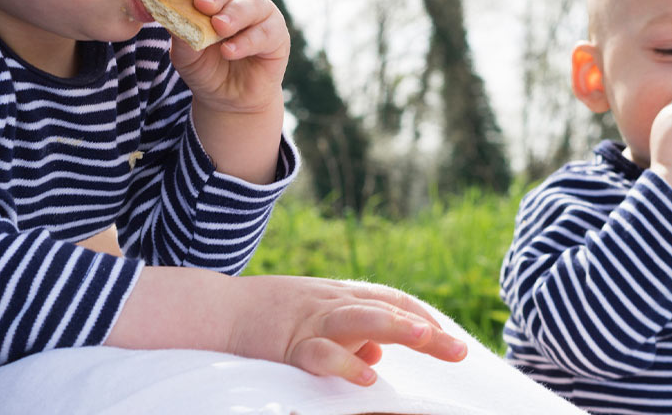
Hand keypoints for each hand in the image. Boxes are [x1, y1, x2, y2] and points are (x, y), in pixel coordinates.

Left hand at [167, 0, 288, 116]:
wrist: (228, 101)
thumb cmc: (206, 71)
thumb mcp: (186, 55)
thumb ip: (181, 35)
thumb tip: (171, 16)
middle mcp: (236, 1)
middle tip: (202, 4)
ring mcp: (259, 16)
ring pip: (251, 4)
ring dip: (234, 14)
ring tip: (219, 27)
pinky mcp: (277, 36)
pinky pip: (266, 32)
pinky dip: (247, 41)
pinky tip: (230, 51)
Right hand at [226, 276, 468, 385]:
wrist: (213, 310)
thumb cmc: (263, 317)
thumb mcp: (310, 317)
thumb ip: (346, 334)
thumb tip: (376, 355)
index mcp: (337, 296)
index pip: (390, 299)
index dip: (421, 315)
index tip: (448, 337)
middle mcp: (330, 303)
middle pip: (385, 308)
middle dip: (424, 328)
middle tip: (458, 350)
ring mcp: (310, 321)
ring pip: (359, 319)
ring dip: (396, 327)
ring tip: (428, 338)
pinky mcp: (287, 344)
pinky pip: (320, 354)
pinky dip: (344, 362)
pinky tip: (368, 375)